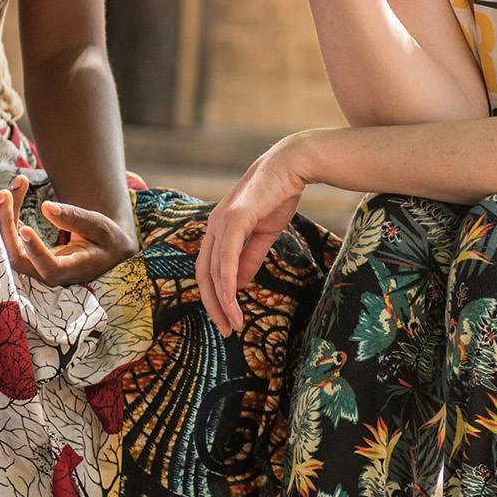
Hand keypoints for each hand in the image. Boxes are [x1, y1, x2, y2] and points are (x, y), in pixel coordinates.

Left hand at [0, 174, 138, 286]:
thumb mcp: (99, 226)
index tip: (25, 228)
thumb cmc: (106, 239)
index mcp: (73, 269)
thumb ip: (74, 218)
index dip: (35, 251)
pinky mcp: (29, 256)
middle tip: (5, 194)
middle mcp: (50, 273)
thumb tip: (46, 207)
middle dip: (7, 225)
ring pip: (9, 247)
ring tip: (8, 191)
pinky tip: (12, 194)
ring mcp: (36, 266)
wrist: (106, 250)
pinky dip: (9, 216)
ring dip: (4, 217)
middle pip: (18, 258)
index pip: (50, 267)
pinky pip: (11, 239)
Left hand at [195, 138, 308, 335]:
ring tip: (233, 323)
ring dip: (222, 301)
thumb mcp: (264, 234)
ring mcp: (221, 222)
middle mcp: (213, 227)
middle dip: (213, 306)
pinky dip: (226, 281)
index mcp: (219, 230)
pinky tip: (232, 299)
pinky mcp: (233, 219)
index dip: (215, 297)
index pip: (208, 270)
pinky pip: (226, 257)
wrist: (292, 166)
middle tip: (226, 330)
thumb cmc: (278, 195)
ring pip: (213, 270)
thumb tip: (237, 286)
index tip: (228, 319)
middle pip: (203, 275)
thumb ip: (249, 258)